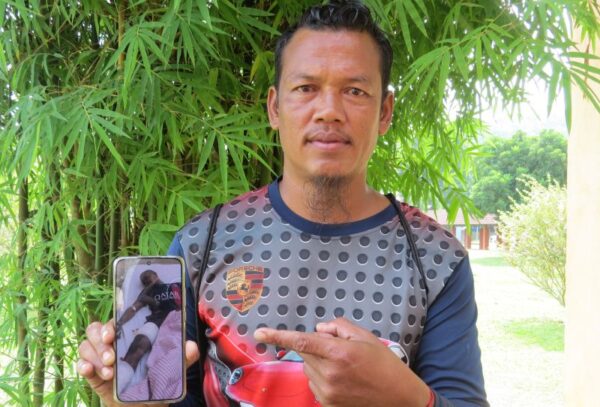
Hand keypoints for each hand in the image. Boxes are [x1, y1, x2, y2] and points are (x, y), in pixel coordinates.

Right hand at [77, 319, 199, 406]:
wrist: (143, 403)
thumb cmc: (156, 377)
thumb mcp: (172, 366)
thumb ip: (182, 356)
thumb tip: (191, 346)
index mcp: (130, 334)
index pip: (116, 320)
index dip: (112, 323)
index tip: (113, 334)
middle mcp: (112, 342)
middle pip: (95, 329)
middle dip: (100, 341)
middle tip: (111, 357)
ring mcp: (100, 357)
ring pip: (86, 345)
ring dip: (94, 356)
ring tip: (109, 372)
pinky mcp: (92, 372)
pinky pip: (80, 364)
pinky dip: (83, 366)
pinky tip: (89, 371)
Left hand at [254, 318, 429, 406]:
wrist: (400, 399)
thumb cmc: (385, 365)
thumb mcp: (366, 338)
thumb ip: (339, 328)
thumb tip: (318, 329)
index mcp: (339, 353)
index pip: (302, 341)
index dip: (278, 336)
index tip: (259, 332)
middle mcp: (329, 374)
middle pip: (306, 353)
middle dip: (315, 347)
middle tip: (338, 350)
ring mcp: (327, 392)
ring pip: (309, 368)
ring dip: (319, 363)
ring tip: (345, 368)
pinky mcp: (327, 404)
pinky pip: (314, 384)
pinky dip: (322, 378)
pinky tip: (343, 380)